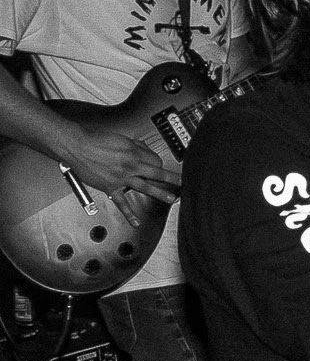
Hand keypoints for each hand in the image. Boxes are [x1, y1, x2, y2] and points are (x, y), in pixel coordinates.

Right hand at [61, 123, 178, 204]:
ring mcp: (121, 178)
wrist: (76, 146)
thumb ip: (134, 146)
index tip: (158, 167)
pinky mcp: (110, 187)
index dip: (158, 164)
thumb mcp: (120, 138)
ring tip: (172, 199)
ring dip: (161, 193)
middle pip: (157, 173)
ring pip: (146, 187)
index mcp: (134, 153)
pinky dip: (129, 214)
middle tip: (183, 183)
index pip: (155, 161)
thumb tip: (143, 149)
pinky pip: (122, 203)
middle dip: (172, 179)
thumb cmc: (94, 140)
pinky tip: (136, 222)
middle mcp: (131, 166)